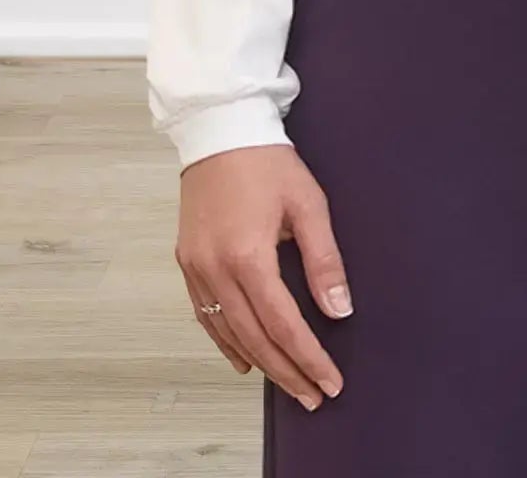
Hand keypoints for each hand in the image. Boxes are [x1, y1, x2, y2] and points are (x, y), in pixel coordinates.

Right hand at [174, 142, 351, 409]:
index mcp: (248, 256)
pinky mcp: (187, 261)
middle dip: (286, 371)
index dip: (308, 357)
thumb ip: (324, 260)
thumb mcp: (308, 204)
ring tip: (287, 383)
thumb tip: (339, 309)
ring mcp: (196, 268)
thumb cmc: (268, 161)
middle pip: (254, 338)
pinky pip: (205, 315)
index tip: (330, 381)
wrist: (220, 129)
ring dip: (259, 363)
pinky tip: (244, 358)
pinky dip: (226, 341)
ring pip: (227, 332)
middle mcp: (216, 270)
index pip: (283, 324)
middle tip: (313, 396)